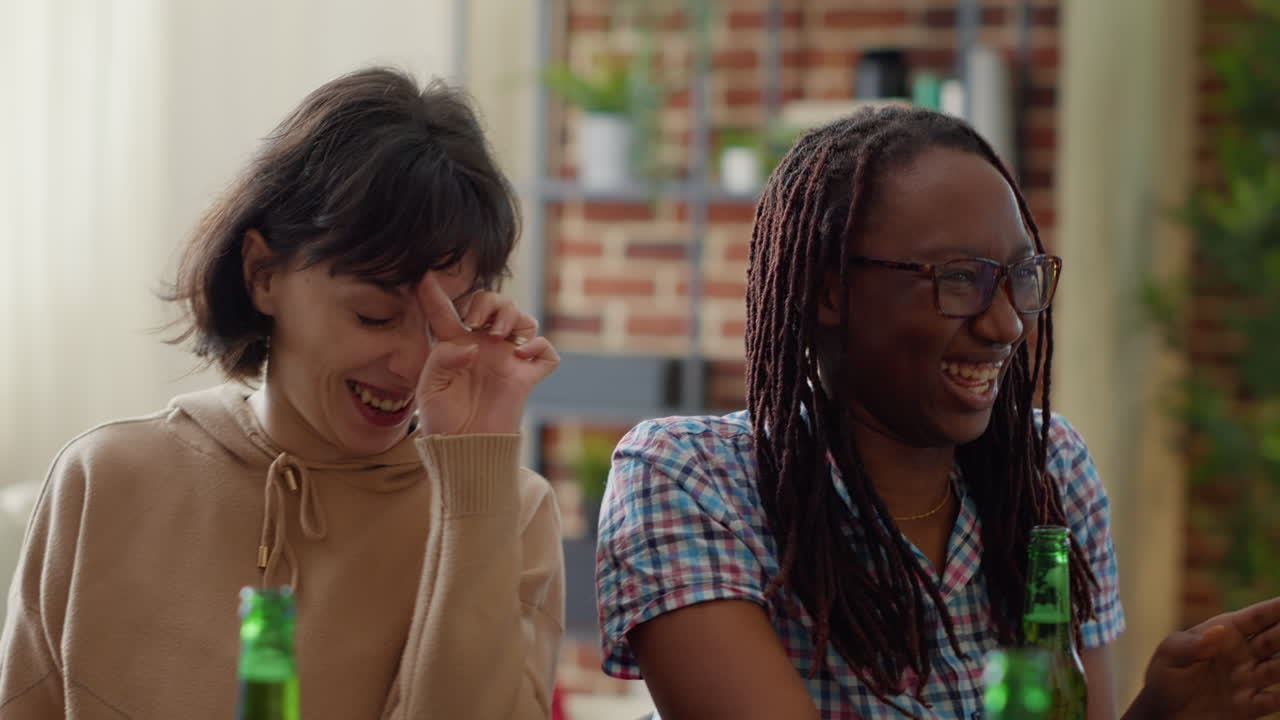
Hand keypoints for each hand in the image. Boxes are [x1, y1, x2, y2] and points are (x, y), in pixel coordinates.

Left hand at [414, 273, 558, 435]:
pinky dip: (538, 346)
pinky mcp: (527, 377)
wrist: (465, 449)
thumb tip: (472, 345)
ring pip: (523, 318)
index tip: (423, 277)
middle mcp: (484, 347)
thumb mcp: (429, 389)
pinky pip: (546, 352)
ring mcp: (508, 360)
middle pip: (494, 303)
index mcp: (456, 345)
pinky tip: (520, 355)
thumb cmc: (443, 421)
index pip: (446, 312)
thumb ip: (442, 359)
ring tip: (497, 335)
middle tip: (476, 320)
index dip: (434, 294)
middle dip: (487, 300)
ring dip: (511, 315)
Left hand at [1129, 595, 1279, 718]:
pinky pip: (1274, 700)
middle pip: (1277, 639)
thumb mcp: (1169, 657)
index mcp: (1222, 635)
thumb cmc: (1163, 679)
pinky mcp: (1249, 706)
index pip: (1257, 618)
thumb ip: (1192, 646)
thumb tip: (1219, 631)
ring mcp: (1248, 680)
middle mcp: (1241, 655)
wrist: (1161, 716)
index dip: (1277, 608)